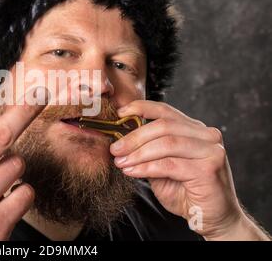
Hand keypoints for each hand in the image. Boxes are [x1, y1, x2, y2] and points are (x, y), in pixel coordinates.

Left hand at [110, 100, 249, 239]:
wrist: (211, 218)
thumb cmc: (186, 192)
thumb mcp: (161, 168)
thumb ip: (148, 152)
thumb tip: (121, 141)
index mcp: (195, 130)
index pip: (166, 111)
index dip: (141, 108)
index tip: (120, 113)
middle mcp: (206, 136)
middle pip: (163, 126)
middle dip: (134, 137)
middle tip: (115, 149)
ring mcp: (210, 151)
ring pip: (166, 143)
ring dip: (138, 153)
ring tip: (121, 162)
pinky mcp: (209, 169)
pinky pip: (169, 164)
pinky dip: (146, 167)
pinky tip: (132, 172)